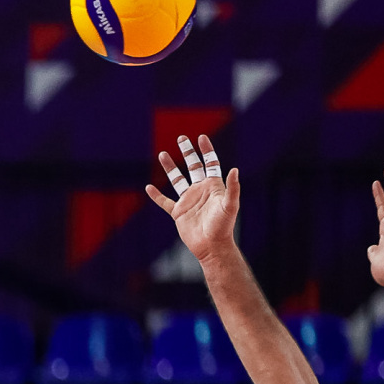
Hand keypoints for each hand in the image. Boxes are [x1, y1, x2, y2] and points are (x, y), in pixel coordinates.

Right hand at [145, 134, 239, 261]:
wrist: (211, 246)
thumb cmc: (224, 226)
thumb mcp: (230, 205)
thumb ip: (232, 187)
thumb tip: (234, 169)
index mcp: (213, 186)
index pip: (210, 163)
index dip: (206, 150)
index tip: (201, 137)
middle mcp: (200, 190)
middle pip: (193, 167)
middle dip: (187, 152)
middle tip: (182, 138)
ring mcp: (188, 201)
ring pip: (177, 180)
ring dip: (170, 167)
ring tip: (162, 154)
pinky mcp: (178, 212)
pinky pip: (164, 201)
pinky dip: (156, 195)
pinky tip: (149, 187)